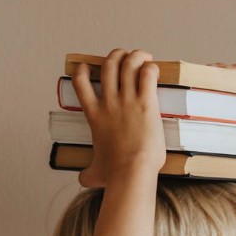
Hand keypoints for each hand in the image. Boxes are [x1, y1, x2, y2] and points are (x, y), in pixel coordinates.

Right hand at [70, 48, 163, 187]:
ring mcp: (127, 101)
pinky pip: (147, 74)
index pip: (80, 81)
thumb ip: (88, 173)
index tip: (91, 66)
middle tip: (126, 57)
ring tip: (144, 57)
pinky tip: (155, 69)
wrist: (131, 172)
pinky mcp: (146, 103)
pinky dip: (151, 67)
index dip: (84, 69)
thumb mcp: (95, 172)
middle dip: (117, 55)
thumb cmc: (115, 173)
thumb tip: (84, 180)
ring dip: (136, 55)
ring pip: (128, 64)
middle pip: (108, 64)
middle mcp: (108, 102)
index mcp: (94, 114)